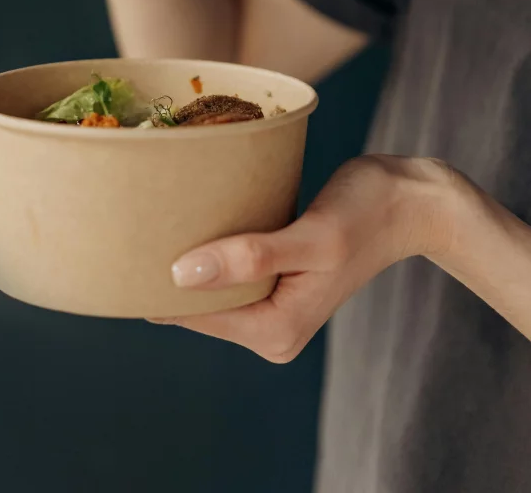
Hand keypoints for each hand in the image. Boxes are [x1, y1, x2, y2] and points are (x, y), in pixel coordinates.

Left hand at [152, 155, 455, 362]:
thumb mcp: (312, 236)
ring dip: (184, 253)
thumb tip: (181, 276)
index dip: (151, 284)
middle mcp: (270, 328)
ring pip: (207, 283)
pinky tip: (188, 214)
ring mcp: (272, 303)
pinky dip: (208, 243)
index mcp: (275, 330)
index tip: (119, 246)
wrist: (410, 200)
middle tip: (129, 219)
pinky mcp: (274, 275)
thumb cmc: (367, 212)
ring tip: (151, 212)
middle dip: (162, 270)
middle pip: (194, 304)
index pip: (191, 315)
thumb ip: (251, 257)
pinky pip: (225, 266)